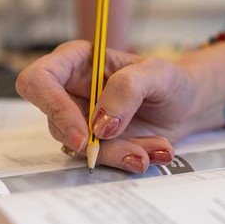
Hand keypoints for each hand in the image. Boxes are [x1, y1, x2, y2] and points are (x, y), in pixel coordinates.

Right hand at [16, 34, 224, 172]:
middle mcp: (72, 93)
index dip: (53, 108)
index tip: (85, 134)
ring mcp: (82, 122)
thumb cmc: (170, 81)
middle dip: (94, 144)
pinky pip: (101, 160)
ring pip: (79, 149)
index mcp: (76, 63)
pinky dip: (129, 160)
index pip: (39, 81)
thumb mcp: (157, 74)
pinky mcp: (96, 144)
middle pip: (55, 123)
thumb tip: (100, 124)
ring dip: (120, 154)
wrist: (186, 107)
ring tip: (156, 147)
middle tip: (132, 151)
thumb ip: (128, 88)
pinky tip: (154, 151)